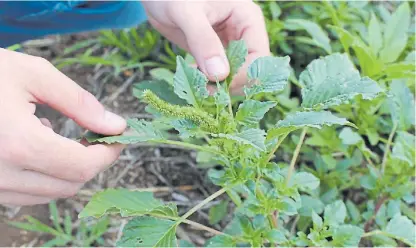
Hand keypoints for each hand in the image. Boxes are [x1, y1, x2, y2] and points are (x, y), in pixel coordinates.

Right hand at [0, 49, 125, 205]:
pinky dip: (43, 175)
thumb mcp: (34, 74)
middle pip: (70, 185)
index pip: (82, 166)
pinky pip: (25, 193)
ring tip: (57, 134)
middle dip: (91, 162)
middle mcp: (1, 173)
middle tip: (95, 136)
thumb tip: (116, 125)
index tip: (117, 139)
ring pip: (49, 194)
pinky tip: (33, 144)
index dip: (108, 154)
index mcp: (19, 144)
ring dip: (67, 170)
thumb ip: (80, 103)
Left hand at [142, 1, 269, 93]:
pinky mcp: (214, 54)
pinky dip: (208, 82)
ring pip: (235, 76)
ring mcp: (229, 45)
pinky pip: (219, 75)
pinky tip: (193, 78)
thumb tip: (220, 75)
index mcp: (248, 19)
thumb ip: (203, 41)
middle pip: (250, 71)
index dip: (242, 75)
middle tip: (203, 88)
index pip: (259, 57)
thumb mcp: (186, 13)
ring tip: (196, 82)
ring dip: (218, 86)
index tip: (217, 85)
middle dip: (229, 83)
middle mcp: (243, 34)